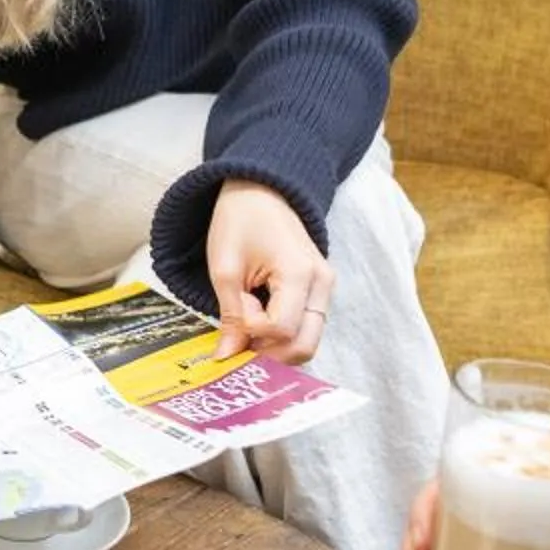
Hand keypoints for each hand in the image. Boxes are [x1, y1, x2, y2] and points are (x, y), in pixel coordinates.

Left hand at [204, 181, 334, 362]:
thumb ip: (230, 315)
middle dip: (269, 353)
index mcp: (300, 272)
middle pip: (304, 346)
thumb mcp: (224, 267)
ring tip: (248, 322)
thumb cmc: (240, 221)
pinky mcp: (319, 291)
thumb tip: (227, 358)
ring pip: (307, 341)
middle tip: (239, 338)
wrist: (260, 192)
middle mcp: (322, 284)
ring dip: (275, 345)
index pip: (281, 329)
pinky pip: (306, 327)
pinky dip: (282, 335)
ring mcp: (325, 289)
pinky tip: (259, 320)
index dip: (252, 329)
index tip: (236, 306)